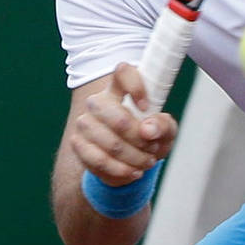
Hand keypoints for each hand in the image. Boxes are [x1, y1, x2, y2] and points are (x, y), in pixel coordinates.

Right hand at [70, 63, 178, 185]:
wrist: (130, 162)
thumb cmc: (149, 138)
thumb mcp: (165, 130)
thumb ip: (163, 125)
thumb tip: (148, 129)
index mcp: (120, 89)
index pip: (123, 72)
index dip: (136, 86)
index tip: (147, 107)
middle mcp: (98, 102)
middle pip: (117, 116)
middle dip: (140, 138)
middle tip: (152, 147)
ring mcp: (85, 122)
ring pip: (111, 143)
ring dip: (134, 157)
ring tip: (146, 162)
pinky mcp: (78, 144)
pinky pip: (99, 160)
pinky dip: (121, 170)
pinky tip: (134, 172)